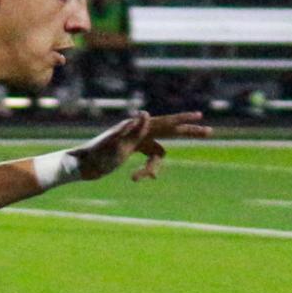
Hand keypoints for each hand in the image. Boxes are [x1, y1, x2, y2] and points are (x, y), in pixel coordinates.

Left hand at [76, 110, 208, 182]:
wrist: (82, 166)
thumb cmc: (97, 156)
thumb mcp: (117, 145)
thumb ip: (133, 130)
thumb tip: (146, 114)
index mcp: (137, 128)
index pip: (166, 123)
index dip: (183, 120)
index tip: (199, 116)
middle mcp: (140, 131)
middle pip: (170, 131)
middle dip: (189, 133)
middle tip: (210, 132)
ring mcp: (138, 141)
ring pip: (159, 153)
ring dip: (153, 167)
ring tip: (140, 179)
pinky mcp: (134, 150)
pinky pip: (150, 159)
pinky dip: (148, 169)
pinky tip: (138, 178)